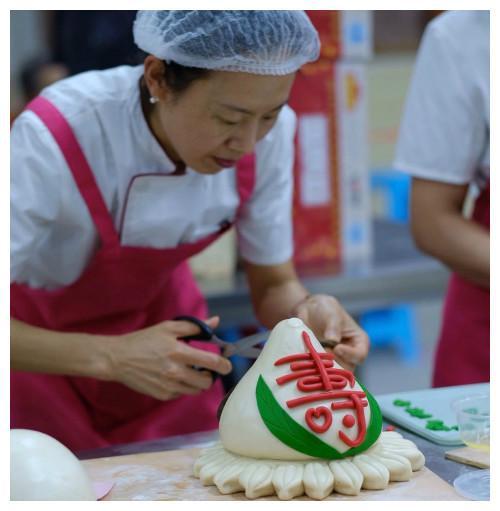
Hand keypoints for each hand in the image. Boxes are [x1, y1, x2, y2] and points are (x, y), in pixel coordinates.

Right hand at [105, 316, 231, 400]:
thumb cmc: (144, 340)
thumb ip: (194, 326)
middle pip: (206, 382)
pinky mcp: (162, 395)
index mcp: (179, 352)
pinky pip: (182, 393)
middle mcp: (175, 372)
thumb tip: (215, 322)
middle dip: (210, 376)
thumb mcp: (168, 327)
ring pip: (196, 390)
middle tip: (206, 369)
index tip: (227, 365)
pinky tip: (175, 377)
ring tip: (190, 372)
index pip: (211, 362)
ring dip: (198, 382)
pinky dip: (183, 387)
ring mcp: (169, 386)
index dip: (224, 364)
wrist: (118, 359)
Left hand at [293, 294, 368, 371]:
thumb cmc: (325, 309)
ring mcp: (337, 361)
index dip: (349, 355)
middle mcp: (350, 355)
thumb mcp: (331, 313)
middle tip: (321, 354)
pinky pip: (322, 373)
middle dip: (334, 364)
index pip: (360, 355)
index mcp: (359, 342)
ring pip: (334, 374)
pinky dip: (315, 370)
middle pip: (347, 369)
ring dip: (323, 368)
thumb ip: (333, 326)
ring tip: (313, 356)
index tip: (336, 348)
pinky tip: (307, 362)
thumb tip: (333, 341)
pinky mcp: (324, 365)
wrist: (308, 311)